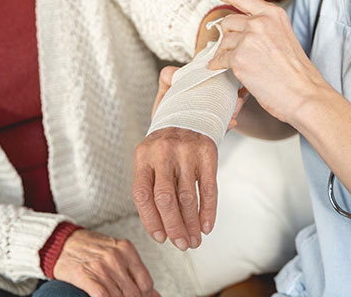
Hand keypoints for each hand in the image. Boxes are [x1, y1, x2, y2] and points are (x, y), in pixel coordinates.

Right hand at [53, 229, 158, 296]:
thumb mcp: (115, 253)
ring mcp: (101, 266)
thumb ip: (135, 272)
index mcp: (126, 249)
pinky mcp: (86, 275)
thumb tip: (155, 295)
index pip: (146, 282)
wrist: (59, 242)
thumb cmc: (88, 248)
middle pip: (134, 293)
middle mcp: (116, 256)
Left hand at [132, 67, 248, 250]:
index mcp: (142, 154)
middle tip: (181, 245)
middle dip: (173, 228)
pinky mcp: (207, 150)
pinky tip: (208, 226)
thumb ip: (148, 185)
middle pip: (165, 200)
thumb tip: (158, 229)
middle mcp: (162, 152)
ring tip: (194, 241)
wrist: (189, 105)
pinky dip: (208, 211)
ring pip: (187, 198)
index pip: (141, 194)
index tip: (160, 238)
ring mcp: (185, 151)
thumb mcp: (148, 154)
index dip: (150, 220)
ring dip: (191, 224)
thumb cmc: (165, 142)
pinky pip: (208, 187)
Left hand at [197, 0, 328, 124]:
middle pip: (228, 22)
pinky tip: (226, 70)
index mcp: (273, 14)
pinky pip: (219, 59)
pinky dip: (219, 65)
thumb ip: (262, 28)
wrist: (304, 95)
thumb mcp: (282, 38)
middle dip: (229, 38)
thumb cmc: (295, 73)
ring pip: (223, 41)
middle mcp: (260, 21)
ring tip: (243, 66)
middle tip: (239, 53)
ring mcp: (249, 38)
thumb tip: (237, 30)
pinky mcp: (239, 57)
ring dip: (227, 54)